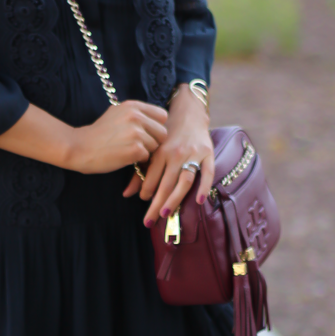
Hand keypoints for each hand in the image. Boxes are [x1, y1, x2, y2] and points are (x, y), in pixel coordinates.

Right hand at [68, 100, 167, 175]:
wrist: (80, 147)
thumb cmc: (99, 133)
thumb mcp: (116, 113)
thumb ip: (137, 113)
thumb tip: (159, 118)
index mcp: (133, 106)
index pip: (162, 115)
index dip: (156, 126)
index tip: (147, 133)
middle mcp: (136, 116)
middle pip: (163, 132)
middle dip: (154, 141)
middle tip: (138, 145)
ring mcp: (136, 133)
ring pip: (156, 146)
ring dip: (145, 151)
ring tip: (127, 149)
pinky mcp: (135, 149)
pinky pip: (147, 157)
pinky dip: (138, 160)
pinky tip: (124, 156)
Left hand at [123, 86, 213, 223]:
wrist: (189, 113)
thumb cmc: (167, 135)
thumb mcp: (152, 149)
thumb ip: (139, 171)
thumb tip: (126, 194)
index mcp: (160, 151)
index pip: (151, 177)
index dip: (145, 193)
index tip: (143, 206)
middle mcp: (176, 153)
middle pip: (166, 183)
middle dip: (156, 204)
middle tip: (148, 221)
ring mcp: (193, 154)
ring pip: (184, 180)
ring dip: (175, 199)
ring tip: (166, 215)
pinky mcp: (208, 153)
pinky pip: (207, 172)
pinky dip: (204, 187)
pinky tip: (199, 201)